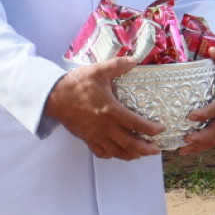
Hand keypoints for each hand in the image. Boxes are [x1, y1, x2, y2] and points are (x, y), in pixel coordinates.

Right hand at [43, 58, 163, 158]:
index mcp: (112, 111)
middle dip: (146, 150)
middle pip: (130, 144)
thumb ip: (118, 65)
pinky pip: (101, 152)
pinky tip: (117, 151)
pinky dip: (112, 154)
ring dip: (132, 155)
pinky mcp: (87, 139)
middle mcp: (106, 127)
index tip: (161, 130)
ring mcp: (96, 135)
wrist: (54, 97)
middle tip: (156, 150)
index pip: (137, 124)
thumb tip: (134, 59)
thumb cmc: (76, 84)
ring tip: (141, 154)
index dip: (151, 130)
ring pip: (117, 152)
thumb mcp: (98, 70)